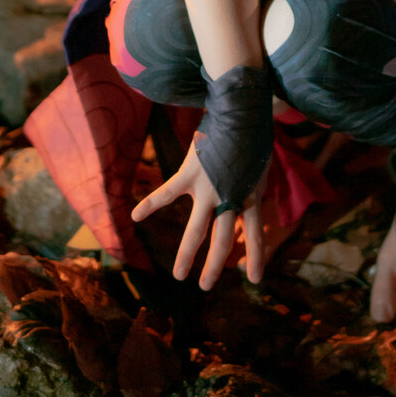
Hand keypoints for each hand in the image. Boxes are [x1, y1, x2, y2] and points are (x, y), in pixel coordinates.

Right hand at [131, 135, 265, 289]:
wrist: (240, 109)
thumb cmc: (251, 133)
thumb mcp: (259, 164)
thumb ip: (250, 183)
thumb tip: (247, 196)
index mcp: (252, 195)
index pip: (255, 233)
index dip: (256, 256)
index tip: (255, 280)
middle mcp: (231, 197)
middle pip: (223, 240)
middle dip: (215, 266)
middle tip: (205, 287)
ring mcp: (209, 188)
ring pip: (197, 230)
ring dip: (188, 255)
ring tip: (180, 276)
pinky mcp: (191, 174)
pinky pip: (167, 193)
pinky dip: (151, 204)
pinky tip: (136, 216)